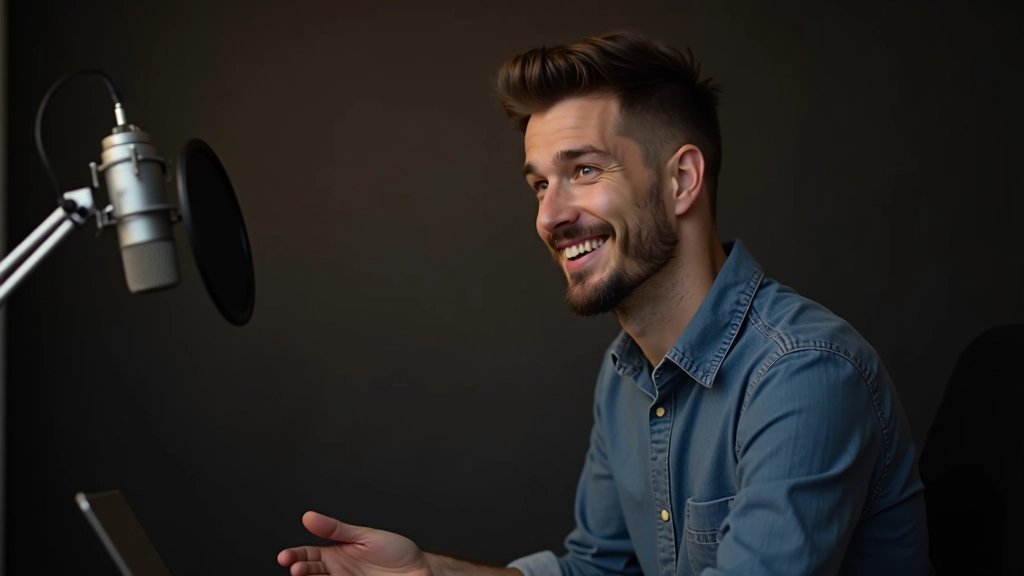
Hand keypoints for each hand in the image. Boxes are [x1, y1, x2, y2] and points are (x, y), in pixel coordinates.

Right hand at [278, 511, 430, 575]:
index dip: (295, 555)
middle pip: (310, 571)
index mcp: (338, 553)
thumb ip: (337, 530)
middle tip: (296, 568)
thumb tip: (310, 517)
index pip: (309, 554)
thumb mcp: (365, 536)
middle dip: (300, 569)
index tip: (286, 557)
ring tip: (302, 574)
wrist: (420, 570)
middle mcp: (339, 571)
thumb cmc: (396, 551)